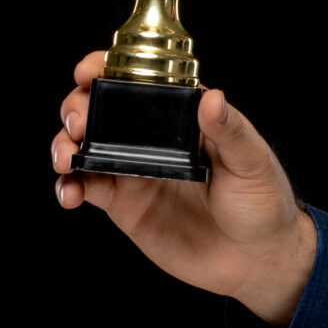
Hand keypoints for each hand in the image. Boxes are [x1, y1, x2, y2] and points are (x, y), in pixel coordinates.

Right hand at [52, 56, 317, 325]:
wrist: (258, 259)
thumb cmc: (263, 202)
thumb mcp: (252, 162)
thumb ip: (229, 131)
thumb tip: (211, 98)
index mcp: (182, 116)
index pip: (139, 80)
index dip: (106, 68)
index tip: (89, 70)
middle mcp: (153, 139)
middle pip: (100, 109)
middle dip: (77, 107)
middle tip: (79, 123)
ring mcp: (135, 171)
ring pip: (85, 146)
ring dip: (64, 144)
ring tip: (65, 158)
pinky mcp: (125, 205)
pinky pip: (87, 188)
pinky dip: (68, 186)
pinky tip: (69, 192)